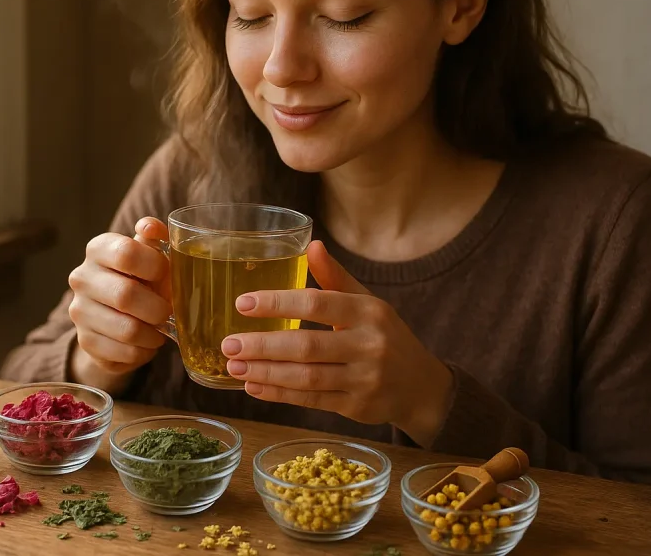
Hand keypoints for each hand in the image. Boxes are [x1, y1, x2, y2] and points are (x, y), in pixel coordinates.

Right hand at [68, 217, 171, 375]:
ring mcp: (79, 311)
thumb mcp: (151, 255)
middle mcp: (82, 277)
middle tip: (168, 311)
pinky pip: (124, 352)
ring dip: (153, 332)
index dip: (154, 265)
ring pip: (127, 328)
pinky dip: (144, 350)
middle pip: (126, 295)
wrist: (118, 316)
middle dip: (157, 307)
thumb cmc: (142, 278)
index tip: (165, 274)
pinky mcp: (85, 341)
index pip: (125, 253)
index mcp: (98, 249)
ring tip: (159, 328)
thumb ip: (155, 237)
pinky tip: (146, 342)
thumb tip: (150, 226)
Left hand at [221, 241, 453, 445]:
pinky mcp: (357, 406)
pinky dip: (279, 394)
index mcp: (368, 311)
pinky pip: (311, 400)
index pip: (316, 304)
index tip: (242, 304)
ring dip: (266, 372)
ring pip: (306, 377)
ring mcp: (363, 379)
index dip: (278, 303)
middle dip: (263, 346)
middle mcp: (368, 345)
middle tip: (228, 344)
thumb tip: (311, 244)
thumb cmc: (386, 336)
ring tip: (234, 365)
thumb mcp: (367, 302)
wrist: (422, 386)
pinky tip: (254, 386)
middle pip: (307, 346)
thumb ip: (336, 277)